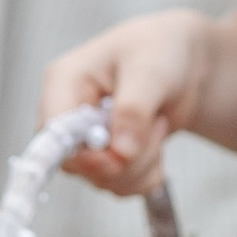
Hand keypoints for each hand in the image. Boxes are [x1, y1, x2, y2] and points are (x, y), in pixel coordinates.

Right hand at [41, 9, 214, 195]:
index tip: (118, 158)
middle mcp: (67, 113)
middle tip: (154, 127)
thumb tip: (121, 153)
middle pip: (76, 164)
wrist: (184, 63)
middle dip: (122, 160)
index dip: (83, 154)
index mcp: (64, 82)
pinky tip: (155, 146)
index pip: (53, 132)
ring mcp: (84, 139)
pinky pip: (118, 185)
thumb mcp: (150, 71)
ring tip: (156, 125)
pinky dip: (145, 175)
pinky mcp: (104, 156)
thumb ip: (133, 110)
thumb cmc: (159, 50)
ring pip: (101, 179)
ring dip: (139, 166)